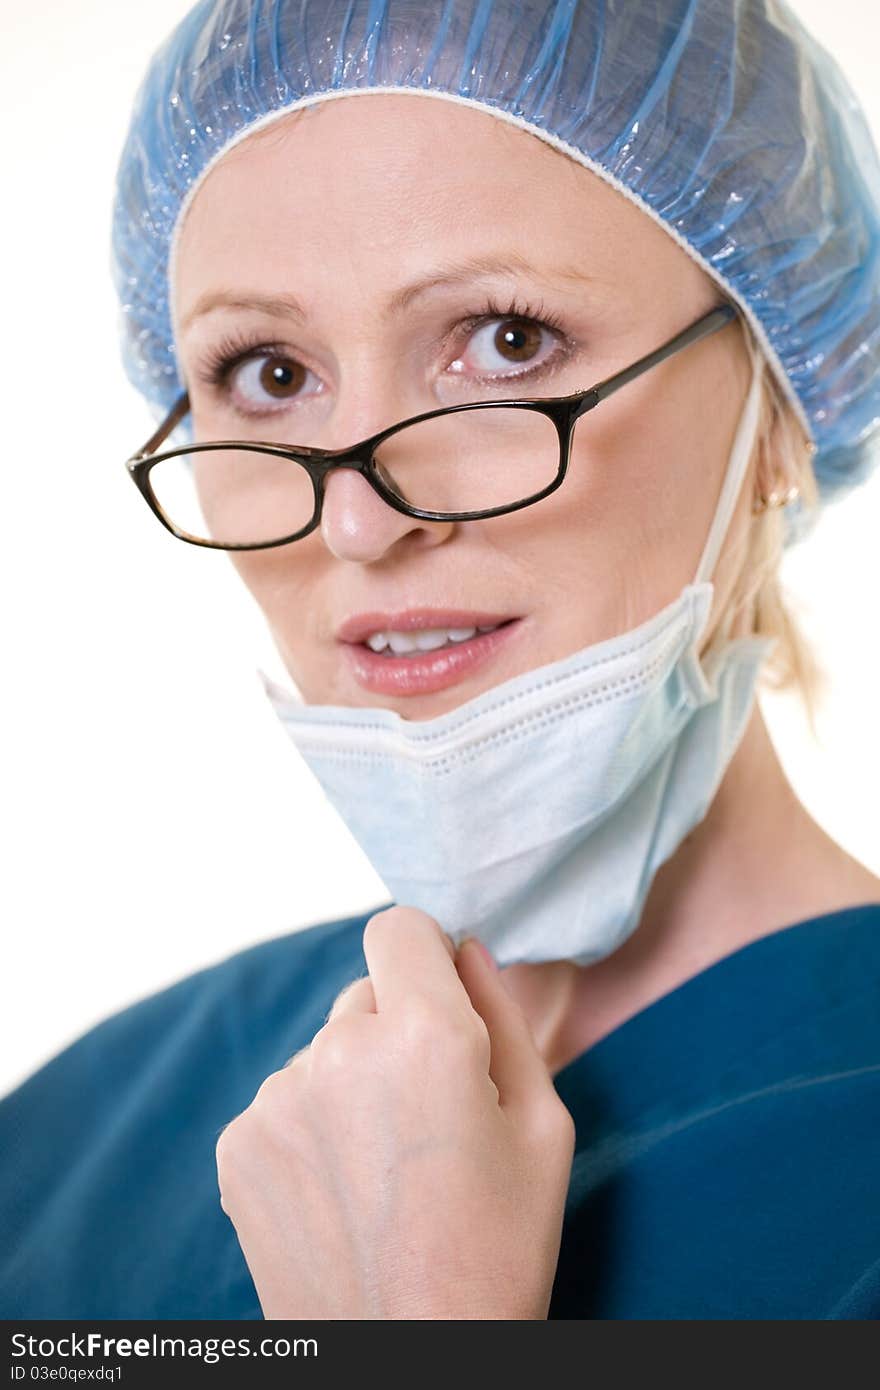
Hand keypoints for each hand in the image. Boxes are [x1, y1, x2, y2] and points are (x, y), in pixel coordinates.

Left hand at [215, 906, 575, 1319]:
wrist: (411, 1360)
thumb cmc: (497, 1250)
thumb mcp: (541, 1127)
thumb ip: (504, 1016)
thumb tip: (466, 950)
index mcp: (424, 1036)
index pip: (400, 926)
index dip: (426, 956)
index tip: (442, 1000)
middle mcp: (337, 1051)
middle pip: (364, 991)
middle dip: (397, 1029)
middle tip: (429, 1114)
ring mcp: (277, 1100)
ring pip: (323, 1050)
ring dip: (351, 1081)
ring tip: (385, 1169)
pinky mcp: (236, 1145)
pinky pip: (284, 1100)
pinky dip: (311, 1127)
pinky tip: (343, 1191)